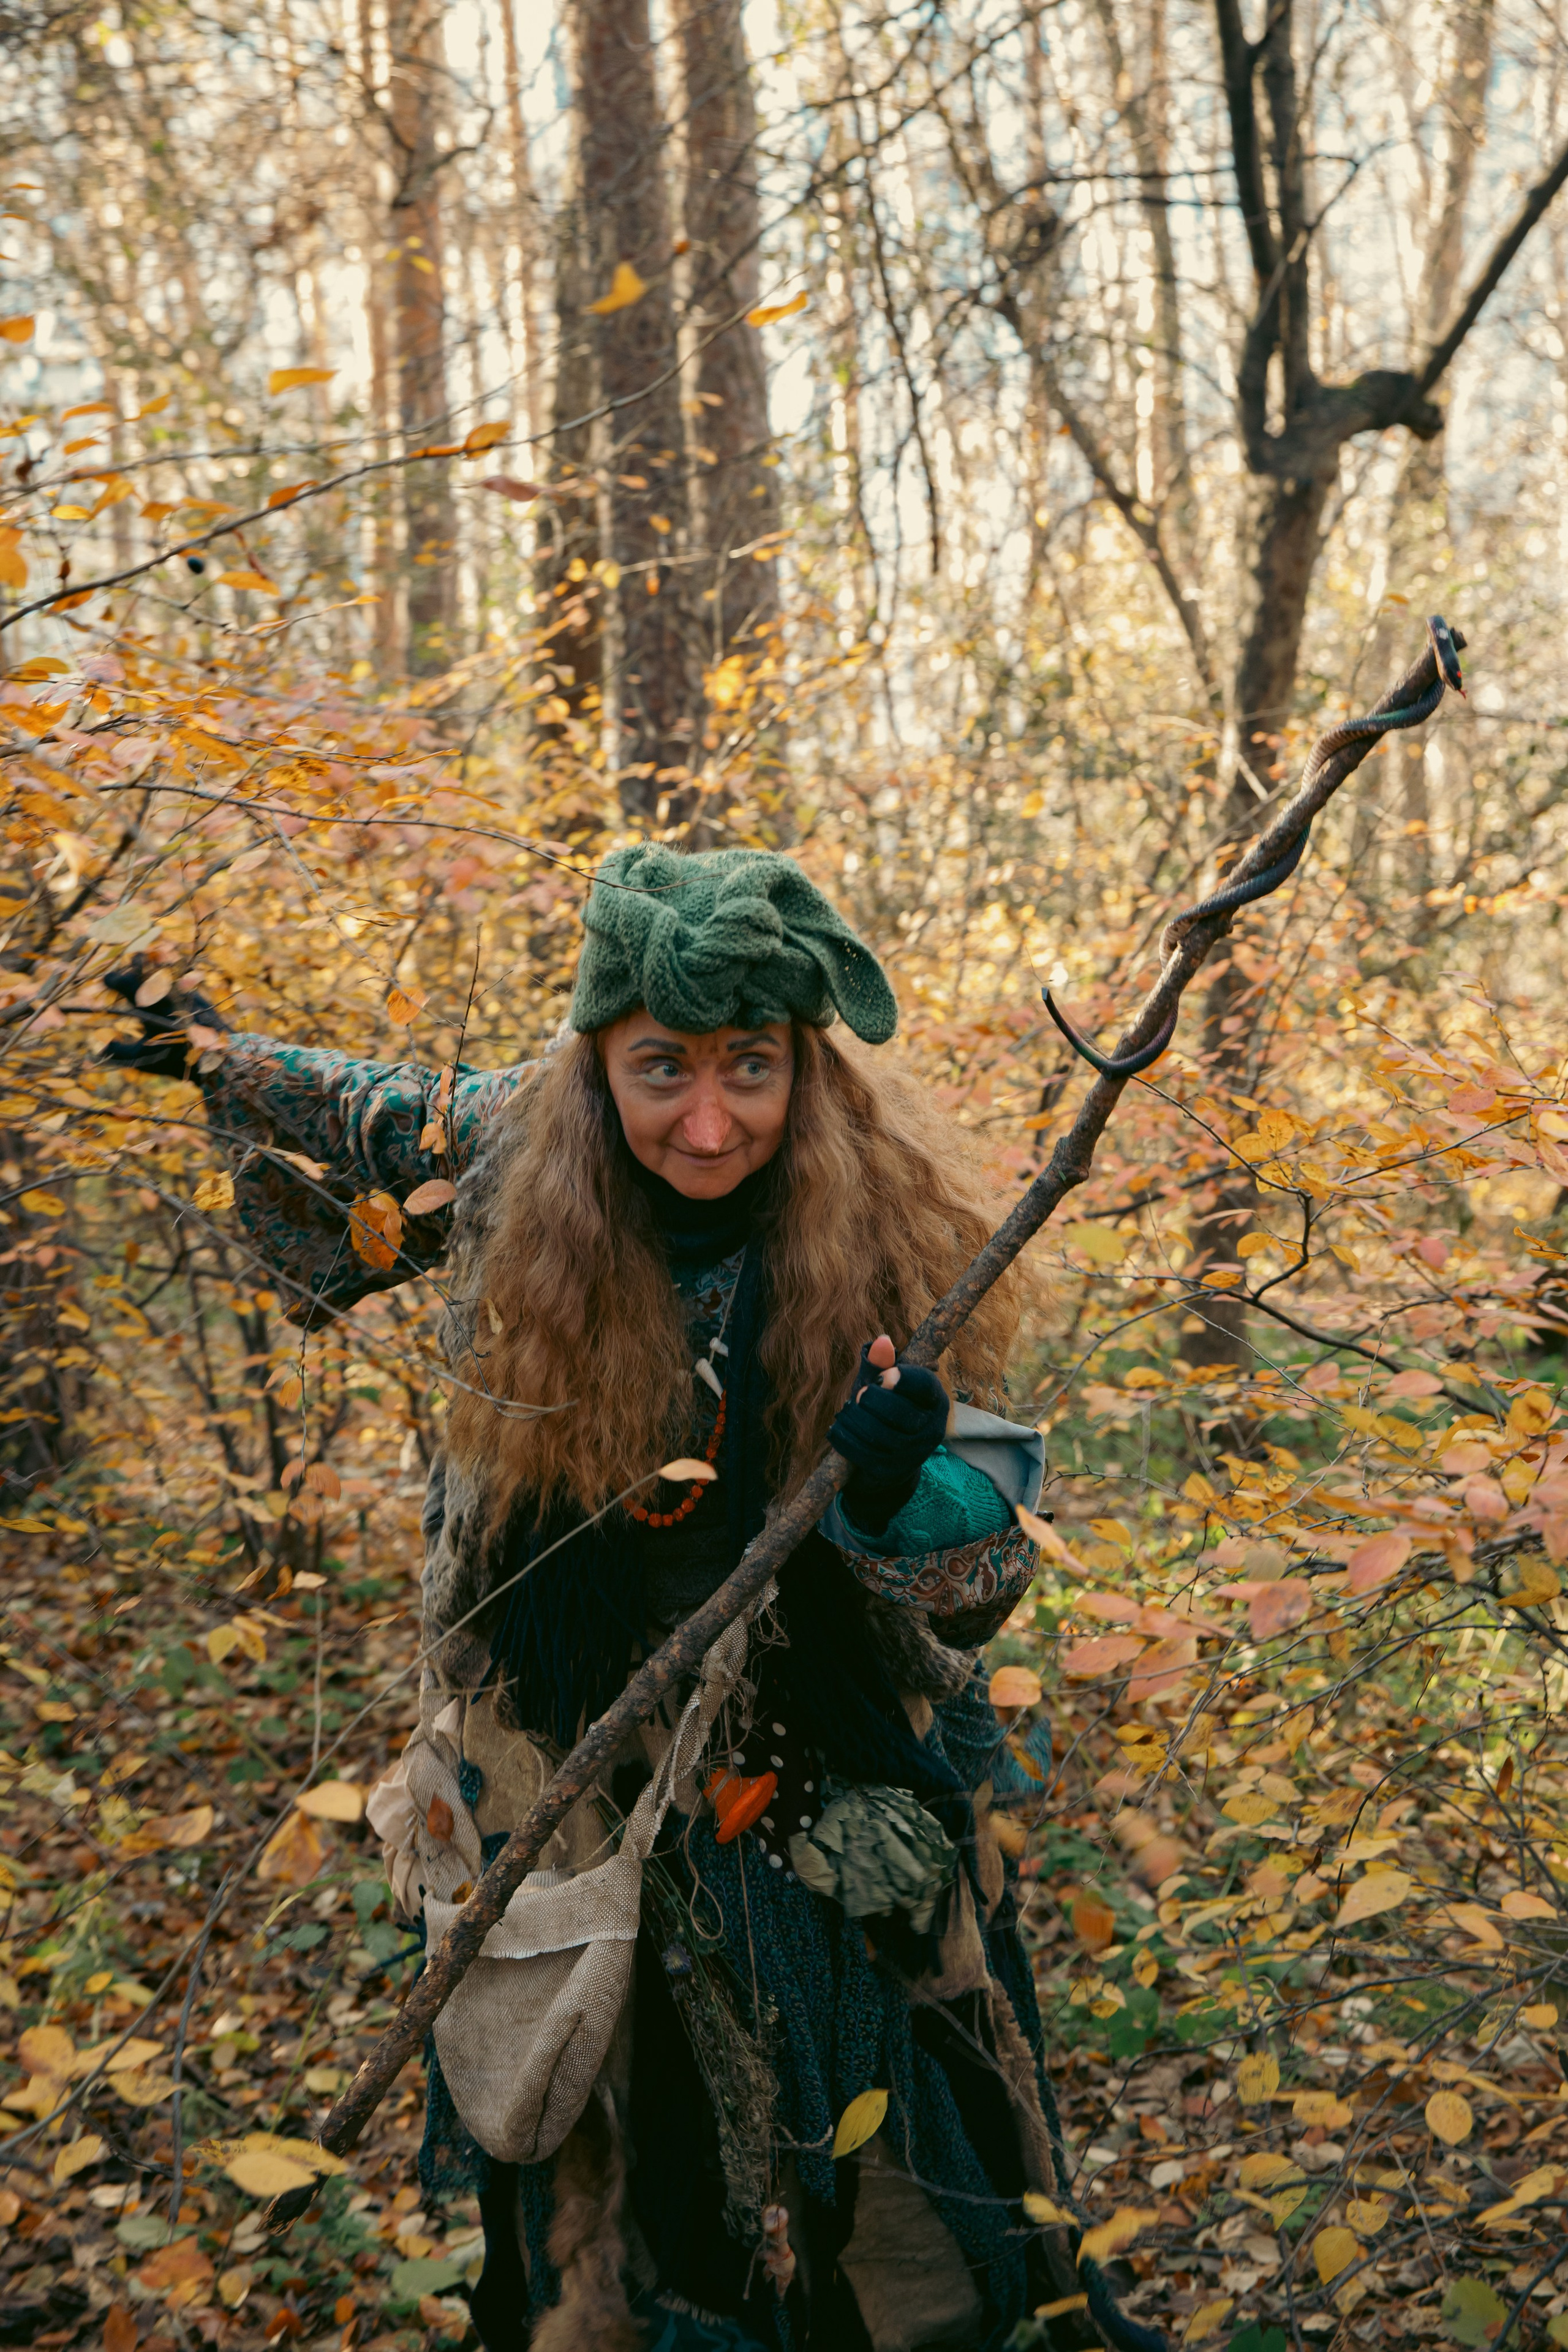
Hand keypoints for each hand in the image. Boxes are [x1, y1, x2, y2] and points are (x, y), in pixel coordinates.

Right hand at [100, 955, 221, 1079]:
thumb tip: (100, 1047)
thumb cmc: (178, 1060)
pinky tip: (160, 981)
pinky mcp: (195, 990)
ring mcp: (183, 989)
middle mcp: (167, 993)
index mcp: (151, 1008)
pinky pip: (177, 974)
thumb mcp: (145, 1059)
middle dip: (130, 967)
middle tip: (123, 975)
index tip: (106, 981)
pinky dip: (165, 975)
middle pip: (143, 966)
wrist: (217, 1057)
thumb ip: (120, 1051)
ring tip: (140, 974)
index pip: (126, 982)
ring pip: (160, 966)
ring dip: (148, 968)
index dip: (112, 979)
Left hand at [828, 1333, 949, 1536]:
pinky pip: (862, 1452)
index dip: (900, 1377)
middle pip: (899, 1411)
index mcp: (934, 1400)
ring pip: (878, 1434)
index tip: (881, 1377)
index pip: (923, 1384)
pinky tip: (837, 1428)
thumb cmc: (885, 1410)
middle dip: (870, 1399)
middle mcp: (931, 1429)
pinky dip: (843, 1437)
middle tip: (859, 1396)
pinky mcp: (890, 1471)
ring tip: (845, 1411)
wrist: (889, 1460)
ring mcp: (913, 1454)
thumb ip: (881, 1364)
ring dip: (852, 1418)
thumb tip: (880, 1341)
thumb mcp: (885, 1385)